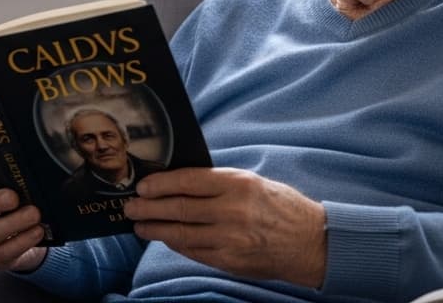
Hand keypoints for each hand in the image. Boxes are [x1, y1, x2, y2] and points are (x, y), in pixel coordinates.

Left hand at [123, 167, 325, 288]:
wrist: (311, 242)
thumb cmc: (279, 207)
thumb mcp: (252, 182)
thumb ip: (217, 183)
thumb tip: (177, 182)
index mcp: (238, 185)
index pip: (188, 181)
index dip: (160, 184)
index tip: (143, 186)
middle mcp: (233, 211)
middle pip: (179, 209)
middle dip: (149, 208)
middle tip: (130, 207)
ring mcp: (231, 239)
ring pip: (182, 234)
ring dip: (155, 230)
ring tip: (140, 225)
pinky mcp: (230, 261)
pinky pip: (194, 252)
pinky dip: (176, 244)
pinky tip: (165, 238)